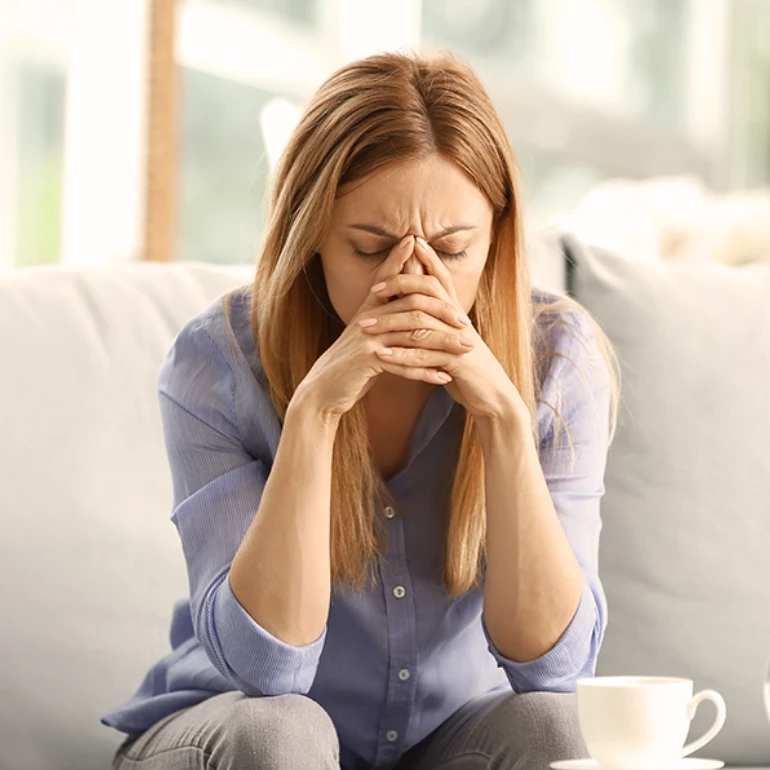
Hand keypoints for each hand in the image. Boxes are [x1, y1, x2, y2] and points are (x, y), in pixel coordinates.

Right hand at [295, 235, 470, 420]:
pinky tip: (445, 376)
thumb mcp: (367, 335)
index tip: (418, 240)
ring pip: (414, 335)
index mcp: (369, 310)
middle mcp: (368, 318)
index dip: (400, 258)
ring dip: (443, 343)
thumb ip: (383, 317)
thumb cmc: (351, 364)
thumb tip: (403, 302)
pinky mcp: (366, 359)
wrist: (324, 388)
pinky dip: (427, 371)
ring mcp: (367, 337)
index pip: (389, 278)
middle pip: (413, 305)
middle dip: (443, 312)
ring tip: (466, 349)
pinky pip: (404, 363)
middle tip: (466, 322)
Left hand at [359, 236, 524, 421]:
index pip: (441, 280)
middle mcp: (459, 323)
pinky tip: (380, 356)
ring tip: (364, 327)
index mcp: (457, 315)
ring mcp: (459, 342)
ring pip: (420, 326)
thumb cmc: (467, 368)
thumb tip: (419, 301)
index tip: (408, 243)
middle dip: (400, 288)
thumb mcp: (452, 340)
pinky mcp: (457, 363)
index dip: (427, 260)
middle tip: (373, 290)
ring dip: (390, 325)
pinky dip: (400, 356)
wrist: (491, 396)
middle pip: (428, 295)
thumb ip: (438, 321)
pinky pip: (424, 356)